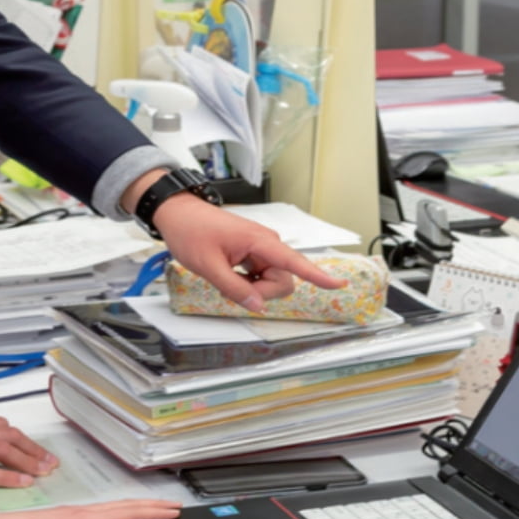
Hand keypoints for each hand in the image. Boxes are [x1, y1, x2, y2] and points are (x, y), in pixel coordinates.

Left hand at [0, 499, 182, 518]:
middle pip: (126, 506)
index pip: (129, 514)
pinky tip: (120, 513)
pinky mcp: (67, 516)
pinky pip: (104, 510)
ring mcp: (76, 512)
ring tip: (155, 507)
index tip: (174, 511)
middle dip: (152, 505)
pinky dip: (121, 509)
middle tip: (174, 505)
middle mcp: (84, 511)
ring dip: (138, 506)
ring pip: (115, 506)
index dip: (153, 513)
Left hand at [152, 193, 345, 312]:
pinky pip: (261, 276)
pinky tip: (230, 274)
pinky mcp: (254, 252)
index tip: (340, 283)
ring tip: (227, 275)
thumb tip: (258, 305)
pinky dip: (248, 282)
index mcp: (260, 241)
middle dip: (262, 292)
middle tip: (233, 286)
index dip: (318, 276)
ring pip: (272, 281)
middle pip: (282, 281)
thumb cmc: (191, 231)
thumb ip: (235, 288)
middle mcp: (266, 243)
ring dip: (253, 287)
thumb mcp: (208, 266)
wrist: (177, 213)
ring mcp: (261, 248)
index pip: (295, 262)